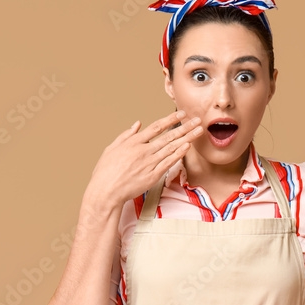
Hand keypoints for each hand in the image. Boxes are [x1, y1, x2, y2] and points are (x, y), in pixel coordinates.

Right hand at [85, 109, 204, 209]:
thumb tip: (137, 125)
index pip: (156, 127)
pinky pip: (168, 162)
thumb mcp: (111, 148)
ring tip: (198, 131)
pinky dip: (179, 154)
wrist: (105, 190)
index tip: (181, 114)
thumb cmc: (105, 172)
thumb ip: (125, 135)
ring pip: (171, 148)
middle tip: (197, 120)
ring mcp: (149, 163)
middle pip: (168, 136)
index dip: (170, 119)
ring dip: (187, 138)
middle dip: (184, 127)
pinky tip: (188, 147)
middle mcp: (143, 150)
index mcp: (133, 142)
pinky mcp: (153, 175)